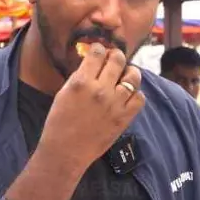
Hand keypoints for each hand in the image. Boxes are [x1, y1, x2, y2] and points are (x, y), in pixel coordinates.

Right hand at [36, 44, 143, 172]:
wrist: (67, 151)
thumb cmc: (59, 123)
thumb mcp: (64, 93)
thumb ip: (79, 77)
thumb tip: (92, 63)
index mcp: (82, 81)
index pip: (97, 53)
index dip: (100, 48)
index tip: (100, 51)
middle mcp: (100, 89)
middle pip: (118, 60)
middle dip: (117, 56)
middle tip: (115, 59)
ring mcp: (115, 103)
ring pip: (133, 77)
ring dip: (130, 72)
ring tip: (126, 75)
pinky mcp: (124, 117)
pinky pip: (140, 98)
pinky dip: (136, 94)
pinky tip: (128, 95)